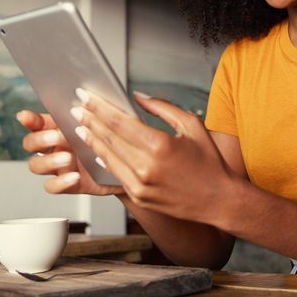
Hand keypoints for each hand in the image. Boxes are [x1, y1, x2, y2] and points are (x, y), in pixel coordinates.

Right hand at [17, 110, 122, 195]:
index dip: (28, 119)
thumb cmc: (111, 139)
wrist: (126, 166)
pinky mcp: (67, 184)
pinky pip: (52, 186)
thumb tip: (87, 96)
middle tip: (56, 136)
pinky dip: (60, 182)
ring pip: (36, 165)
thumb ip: (90, 112)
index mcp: (58, 128)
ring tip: (68, 157)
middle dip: (39, 139)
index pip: (37, 122)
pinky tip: (74, 176)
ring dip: (49, 161)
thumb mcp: (101, 123)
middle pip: (30, 143)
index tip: (24, 116)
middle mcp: (54, 147)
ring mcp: (58, 166)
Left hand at [71, 90, 235, 223]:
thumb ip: (162, 108)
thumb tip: (137, 96)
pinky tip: (96, 148)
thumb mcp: (192, 125)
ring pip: (107, 156)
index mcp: (160, 145)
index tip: (86, 96)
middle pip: (109, 138)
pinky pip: (114, 173)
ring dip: (91, 139)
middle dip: (89, 121)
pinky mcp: (139, 196)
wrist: (219, 200)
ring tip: (80, 126)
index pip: (119, 122)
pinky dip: (103, 159)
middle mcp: (146, 166)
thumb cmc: (209, 161)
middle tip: (77, 108)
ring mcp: (140, 184)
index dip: (99, 108)